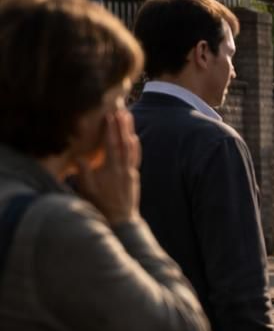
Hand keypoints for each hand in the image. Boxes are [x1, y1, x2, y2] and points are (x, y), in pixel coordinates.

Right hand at [73, 108, 139, 224]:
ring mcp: (131, 172)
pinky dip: (135, 146)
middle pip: (125, 143)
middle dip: (123, 126)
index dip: (112, 130)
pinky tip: (134, 138)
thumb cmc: (101, 205)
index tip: (110, 116)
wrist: (121, 220)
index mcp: (112, 170)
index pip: (112, 145)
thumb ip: (85, 173)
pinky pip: (136, 157)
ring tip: (129, 118)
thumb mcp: (87, 190)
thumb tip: (80, 157)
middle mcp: (125, 169)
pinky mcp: (133, 176)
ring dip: (130, 132)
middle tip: (122, 110)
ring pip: (132, 148)